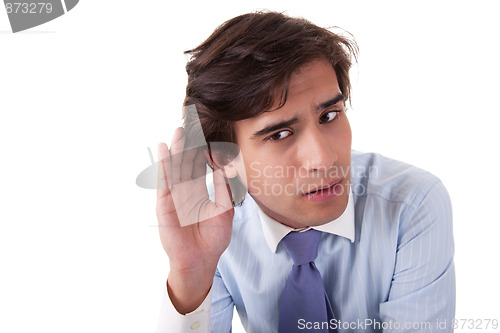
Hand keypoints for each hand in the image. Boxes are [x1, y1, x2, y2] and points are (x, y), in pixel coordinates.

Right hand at [156, 128, 233, 312]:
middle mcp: (185, 190)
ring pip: (174, 168)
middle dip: (188, 144)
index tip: (206, 132)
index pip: (199, 165)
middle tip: (190, 124)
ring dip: (175, 149)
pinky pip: (164, 181)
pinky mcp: (165, 203)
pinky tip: (163, 149)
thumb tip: (224, 165)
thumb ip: (223, 187)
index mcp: (199, 191)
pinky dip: (163, 165)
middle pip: (186, 162)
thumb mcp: (224, 209)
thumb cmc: (213, 238)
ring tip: (178, 131)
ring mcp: (174, 196)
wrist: (200, 260)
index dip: (202, 150)